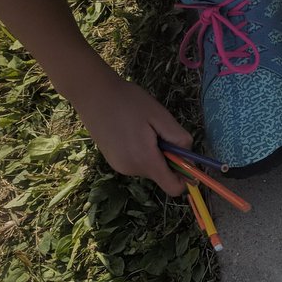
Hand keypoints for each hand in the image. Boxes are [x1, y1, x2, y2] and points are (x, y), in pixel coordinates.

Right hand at [71, 71, 192, 194]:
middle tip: (158, 131)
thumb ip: (179, 138)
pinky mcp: (113, 161)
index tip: (185, 157)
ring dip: (154, 152)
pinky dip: (141, 151)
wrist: (92, 93)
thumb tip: (189, 157)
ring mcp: (120, 167)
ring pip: (150, 167)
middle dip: (168, 157)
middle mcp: (132, 170)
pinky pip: (137, 162)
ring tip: (142, 128)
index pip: (173, 188)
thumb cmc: (129, 101)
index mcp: (145, 160)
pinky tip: (131, 131)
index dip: (185, 177)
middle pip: (162, 174)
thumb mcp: (160, 116)